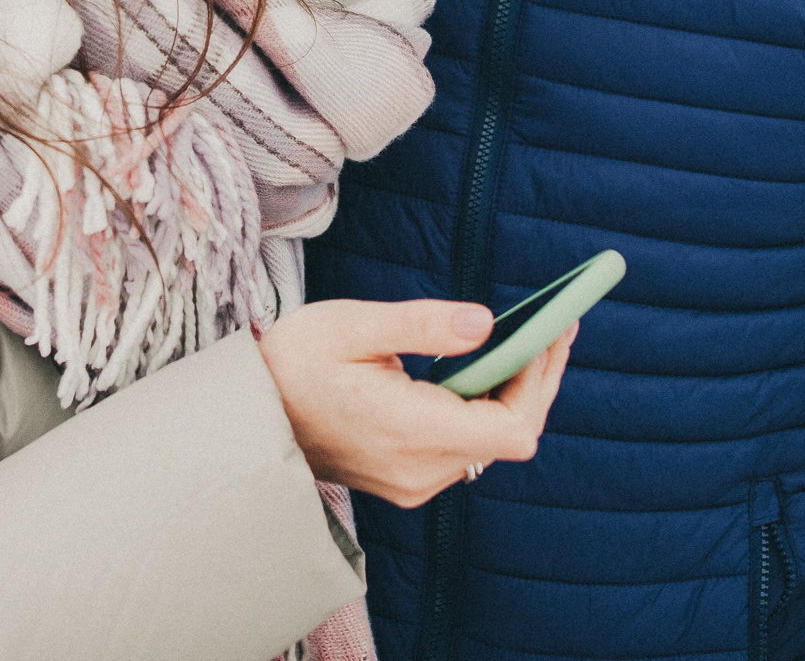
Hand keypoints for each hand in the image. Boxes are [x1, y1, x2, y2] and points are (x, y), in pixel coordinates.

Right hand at [256, 298, 576, 508]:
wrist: (248, 417)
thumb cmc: (292, 363)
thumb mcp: (351, 325)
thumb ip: (422, 325)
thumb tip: (486, 323)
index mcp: (408, 430)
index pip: (511, 428)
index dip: (540, 380)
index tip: (553, 331)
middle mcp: (419, 469)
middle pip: (510, 436)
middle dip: (537, 378)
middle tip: (556, 325)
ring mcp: (414, 481)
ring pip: (492, 443)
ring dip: (514, 392)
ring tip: (531, 338)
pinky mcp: (409, 479)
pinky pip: (468, 446)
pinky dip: (487, 407)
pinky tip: (488, 368)